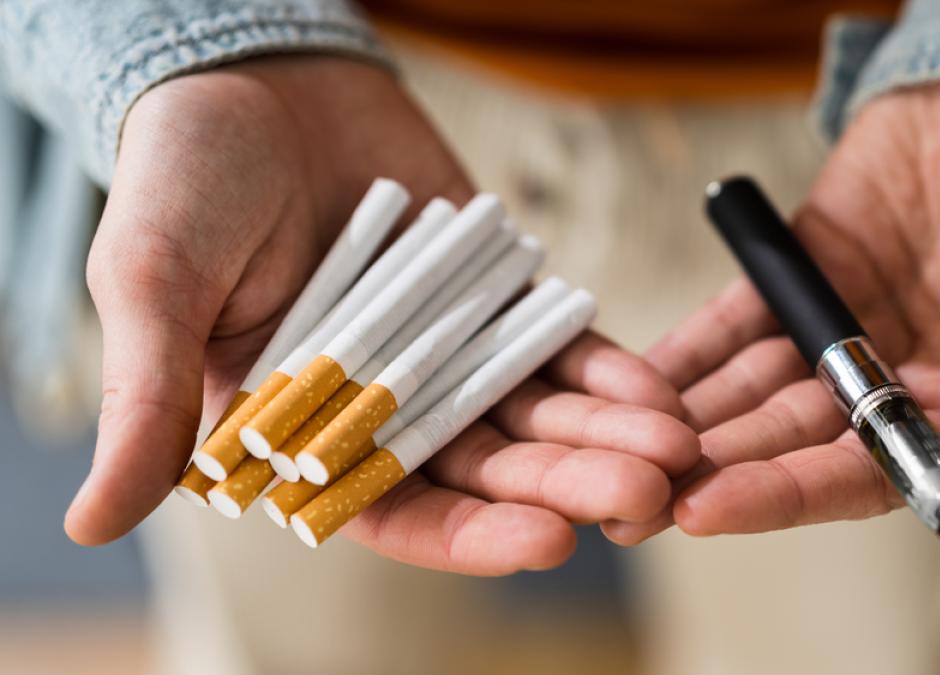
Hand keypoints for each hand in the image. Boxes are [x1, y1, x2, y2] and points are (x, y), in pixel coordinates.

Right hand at [66, 55, 697, 573]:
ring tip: (675, 449)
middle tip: (643, 496)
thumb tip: (91, 521)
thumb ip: (145, 399)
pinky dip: (605, 369)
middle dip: (566, 485)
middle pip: (487, 469)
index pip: (390, 509)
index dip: (469, 533)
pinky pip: (556, 348)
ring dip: (606, 437)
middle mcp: (384, 407)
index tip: (545, 540)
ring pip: (535, 416)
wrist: (261, 81)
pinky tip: (658, 389)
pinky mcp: (493, 302)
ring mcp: (448, 354)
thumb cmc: (187, 179)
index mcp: (302, 431)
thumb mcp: (152, 282)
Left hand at [616, 69, 939, 542]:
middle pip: (791, 441)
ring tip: (615, 447)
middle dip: (713, 468)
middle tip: (630, 496)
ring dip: (688, 420)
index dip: (787, 494)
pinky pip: (734, 320)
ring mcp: (841, 327)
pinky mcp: (800, 273)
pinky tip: (632, 379)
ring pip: (751, 388)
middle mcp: (896, 378)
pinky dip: (687, 350)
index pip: (866, 471)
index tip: (711, 511)